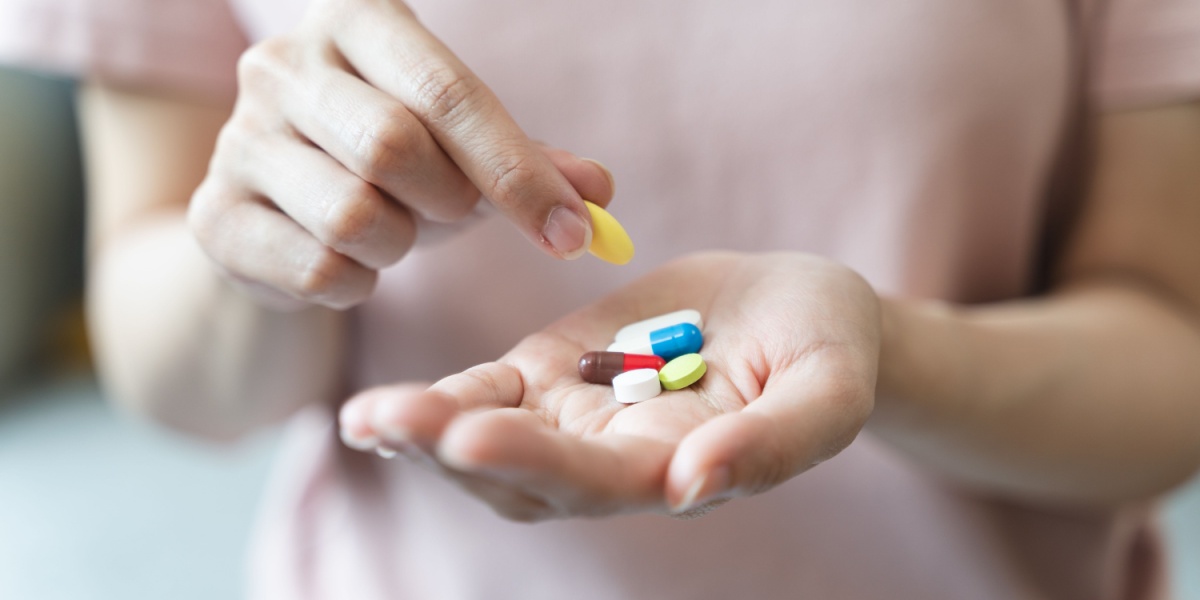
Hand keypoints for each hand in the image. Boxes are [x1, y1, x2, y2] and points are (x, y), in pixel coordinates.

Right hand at [188, 0, 612, 309]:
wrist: (281, 214)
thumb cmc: (391, 168)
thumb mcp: (464, 152)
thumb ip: (529, 163)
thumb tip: (598, 190)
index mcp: (357, 21)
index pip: (447, 91)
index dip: (517, 170)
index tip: (572, 232)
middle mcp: (283, 63)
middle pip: (392, 145)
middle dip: (448, 200)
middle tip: (451, 210)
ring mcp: (237, 138)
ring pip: (353, 214)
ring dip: (400, 245)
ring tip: (393, 232)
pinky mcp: (213, 215)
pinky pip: (317, 268)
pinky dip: (357, 283)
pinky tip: (349, 262)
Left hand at [339, 252, 880, 519]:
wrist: (797, 310)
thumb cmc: (827, 347)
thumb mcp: (828, 390)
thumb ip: (775, 444)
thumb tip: (692, 488)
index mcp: (676, 471)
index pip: (599, 482)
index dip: (539, 463)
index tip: (478, 436)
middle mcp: (613, 460)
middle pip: (523, 474)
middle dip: (452, 451)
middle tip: (387, 423)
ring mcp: (576, 417)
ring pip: (491, 441)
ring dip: (426, 434)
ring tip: (366, 419)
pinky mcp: (554, 373)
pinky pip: (487, 393)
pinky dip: (438, 400)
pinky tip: (378, 409)